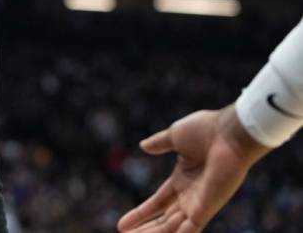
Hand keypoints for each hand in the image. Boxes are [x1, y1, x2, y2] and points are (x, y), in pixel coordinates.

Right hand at [118, 105, 270, 232]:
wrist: (229, 132)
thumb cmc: (206, 130)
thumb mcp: (174, 136)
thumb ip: (159, 143)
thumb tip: (143, 145)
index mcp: (182, 178)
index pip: (158, 202)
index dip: (141, 213)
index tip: (123, 223)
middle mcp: (190, 195)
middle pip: (163, 219)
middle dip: (144, 228)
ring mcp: (199, 203)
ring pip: (172, 227)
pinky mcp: (207, 207)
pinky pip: (191, 228)